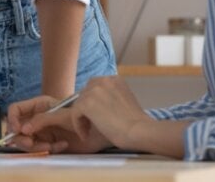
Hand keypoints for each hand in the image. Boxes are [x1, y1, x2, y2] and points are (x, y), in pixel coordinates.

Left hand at [18, 77, 146, 153]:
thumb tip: (97, 104)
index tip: (97, 117)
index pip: (95, 88)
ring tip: (88, 131)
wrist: (139, 131)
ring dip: (82, 118)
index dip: (93, 103)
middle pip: (85, 94)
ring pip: (78, 104)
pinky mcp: (87, 103)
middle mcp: (103, 80)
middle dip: (86, 109)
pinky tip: (85, 135)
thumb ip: (111, 97)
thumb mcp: (125, 101)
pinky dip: (78, 126)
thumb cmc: (136, 123)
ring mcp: (94, 90)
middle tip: (90, 124)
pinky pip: (75, 114)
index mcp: (115, 79)